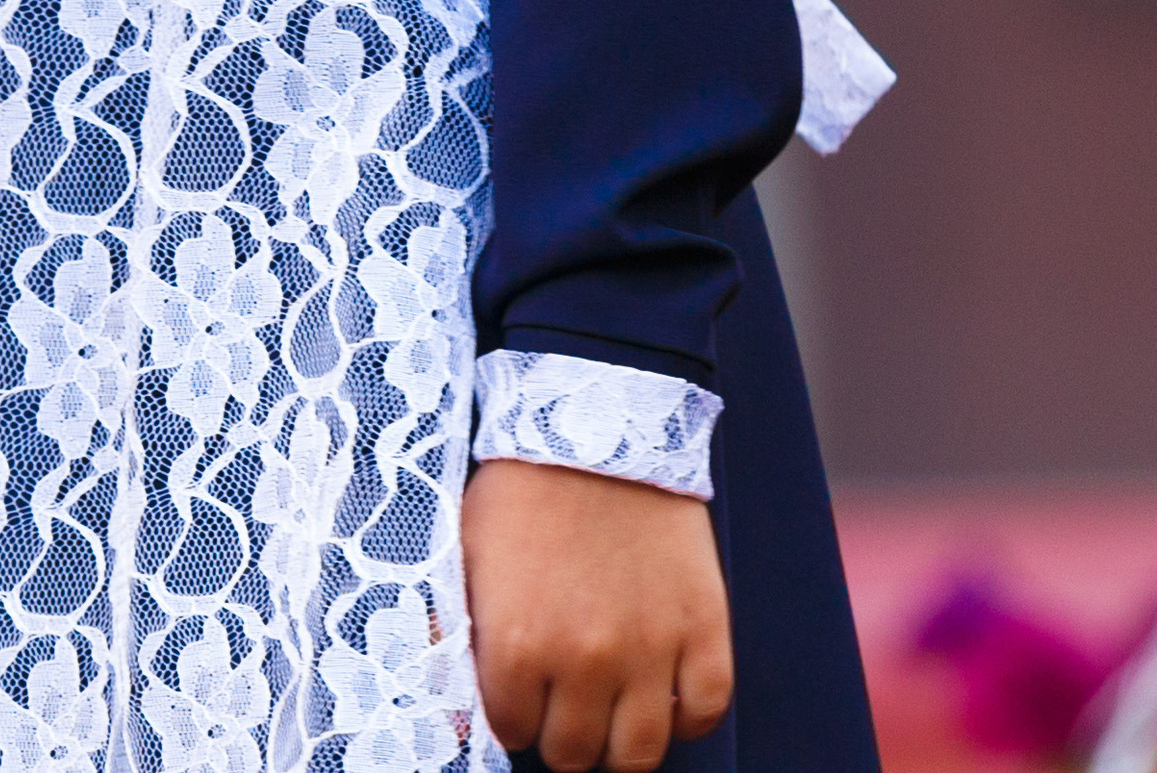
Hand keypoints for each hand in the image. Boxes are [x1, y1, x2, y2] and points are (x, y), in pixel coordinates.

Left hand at [463, 460, 733, 765]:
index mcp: (516, 644)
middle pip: (574, 754)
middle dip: (564, 731)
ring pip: (639, 756)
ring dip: (621, 742)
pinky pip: (704, 713)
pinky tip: (663, 690)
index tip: (522, 687)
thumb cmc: (523, 486)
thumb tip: (452, 719)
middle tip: (566, 697)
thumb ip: (455, 639)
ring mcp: (650, 648)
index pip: (513, 732)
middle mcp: (584, 660)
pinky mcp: (703, 628)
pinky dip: (686, 715)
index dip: (516, 710)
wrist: (599, 417)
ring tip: (612, 708)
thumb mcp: (466, 556)